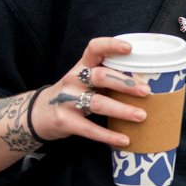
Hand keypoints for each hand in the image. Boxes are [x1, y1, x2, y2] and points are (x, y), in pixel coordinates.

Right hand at [27, 37, 150, 146]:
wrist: (38, 114)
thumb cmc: (72, 94)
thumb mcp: (84, 80)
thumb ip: (106, 77)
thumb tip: (143, 82)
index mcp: (81, 66)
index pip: (94, 49)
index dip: (111, 45)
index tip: (130, 48)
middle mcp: (74, 79)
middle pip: (101, 76)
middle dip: (125, 83)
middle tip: (146, 91)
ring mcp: (67, 100)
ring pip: (98, 102)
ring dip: (122, 110)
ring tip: (141, 116)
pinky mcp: (65, 121)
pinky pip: (90, 128)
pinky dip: (108, 135)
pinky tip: (124, 140)